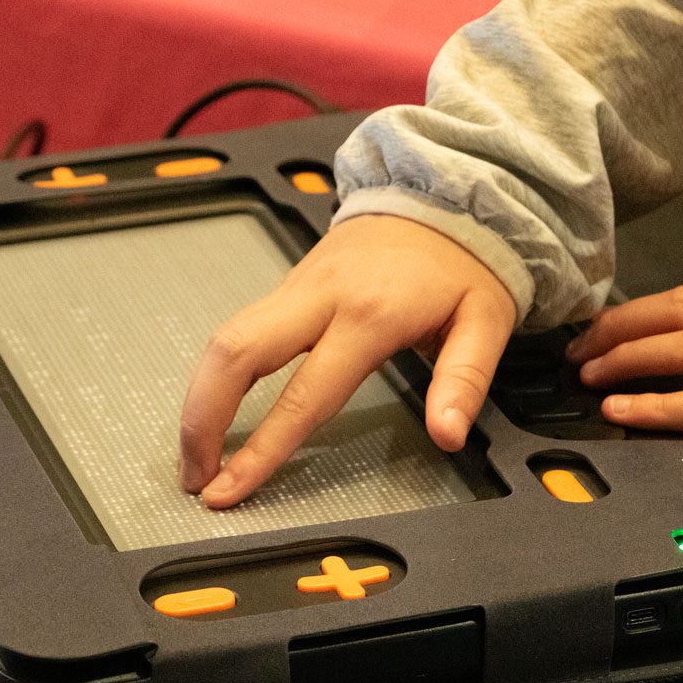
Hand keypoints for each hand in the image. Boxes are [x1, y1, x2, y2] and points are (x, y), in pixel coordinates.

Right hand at [179, 215, 516, 507]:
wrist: (442, 194)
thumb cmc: (465, 261)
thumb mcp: (486, 322)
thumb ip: (463, 382)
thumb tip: (447, 434)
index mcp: (369, 314)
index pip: (302, 396)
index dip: (261, 450)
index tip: (231, 488)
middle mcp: (321, 297)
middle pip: (234, 354)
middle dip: (201, 421)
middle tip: (196, 477)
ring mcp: (298, 287)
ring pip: (223, 339)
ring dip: (198, 399)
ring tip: (196, 454)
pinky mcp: (289, 285)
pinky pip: (238, 330)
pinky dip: (217, 375)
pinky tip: (214, 410)